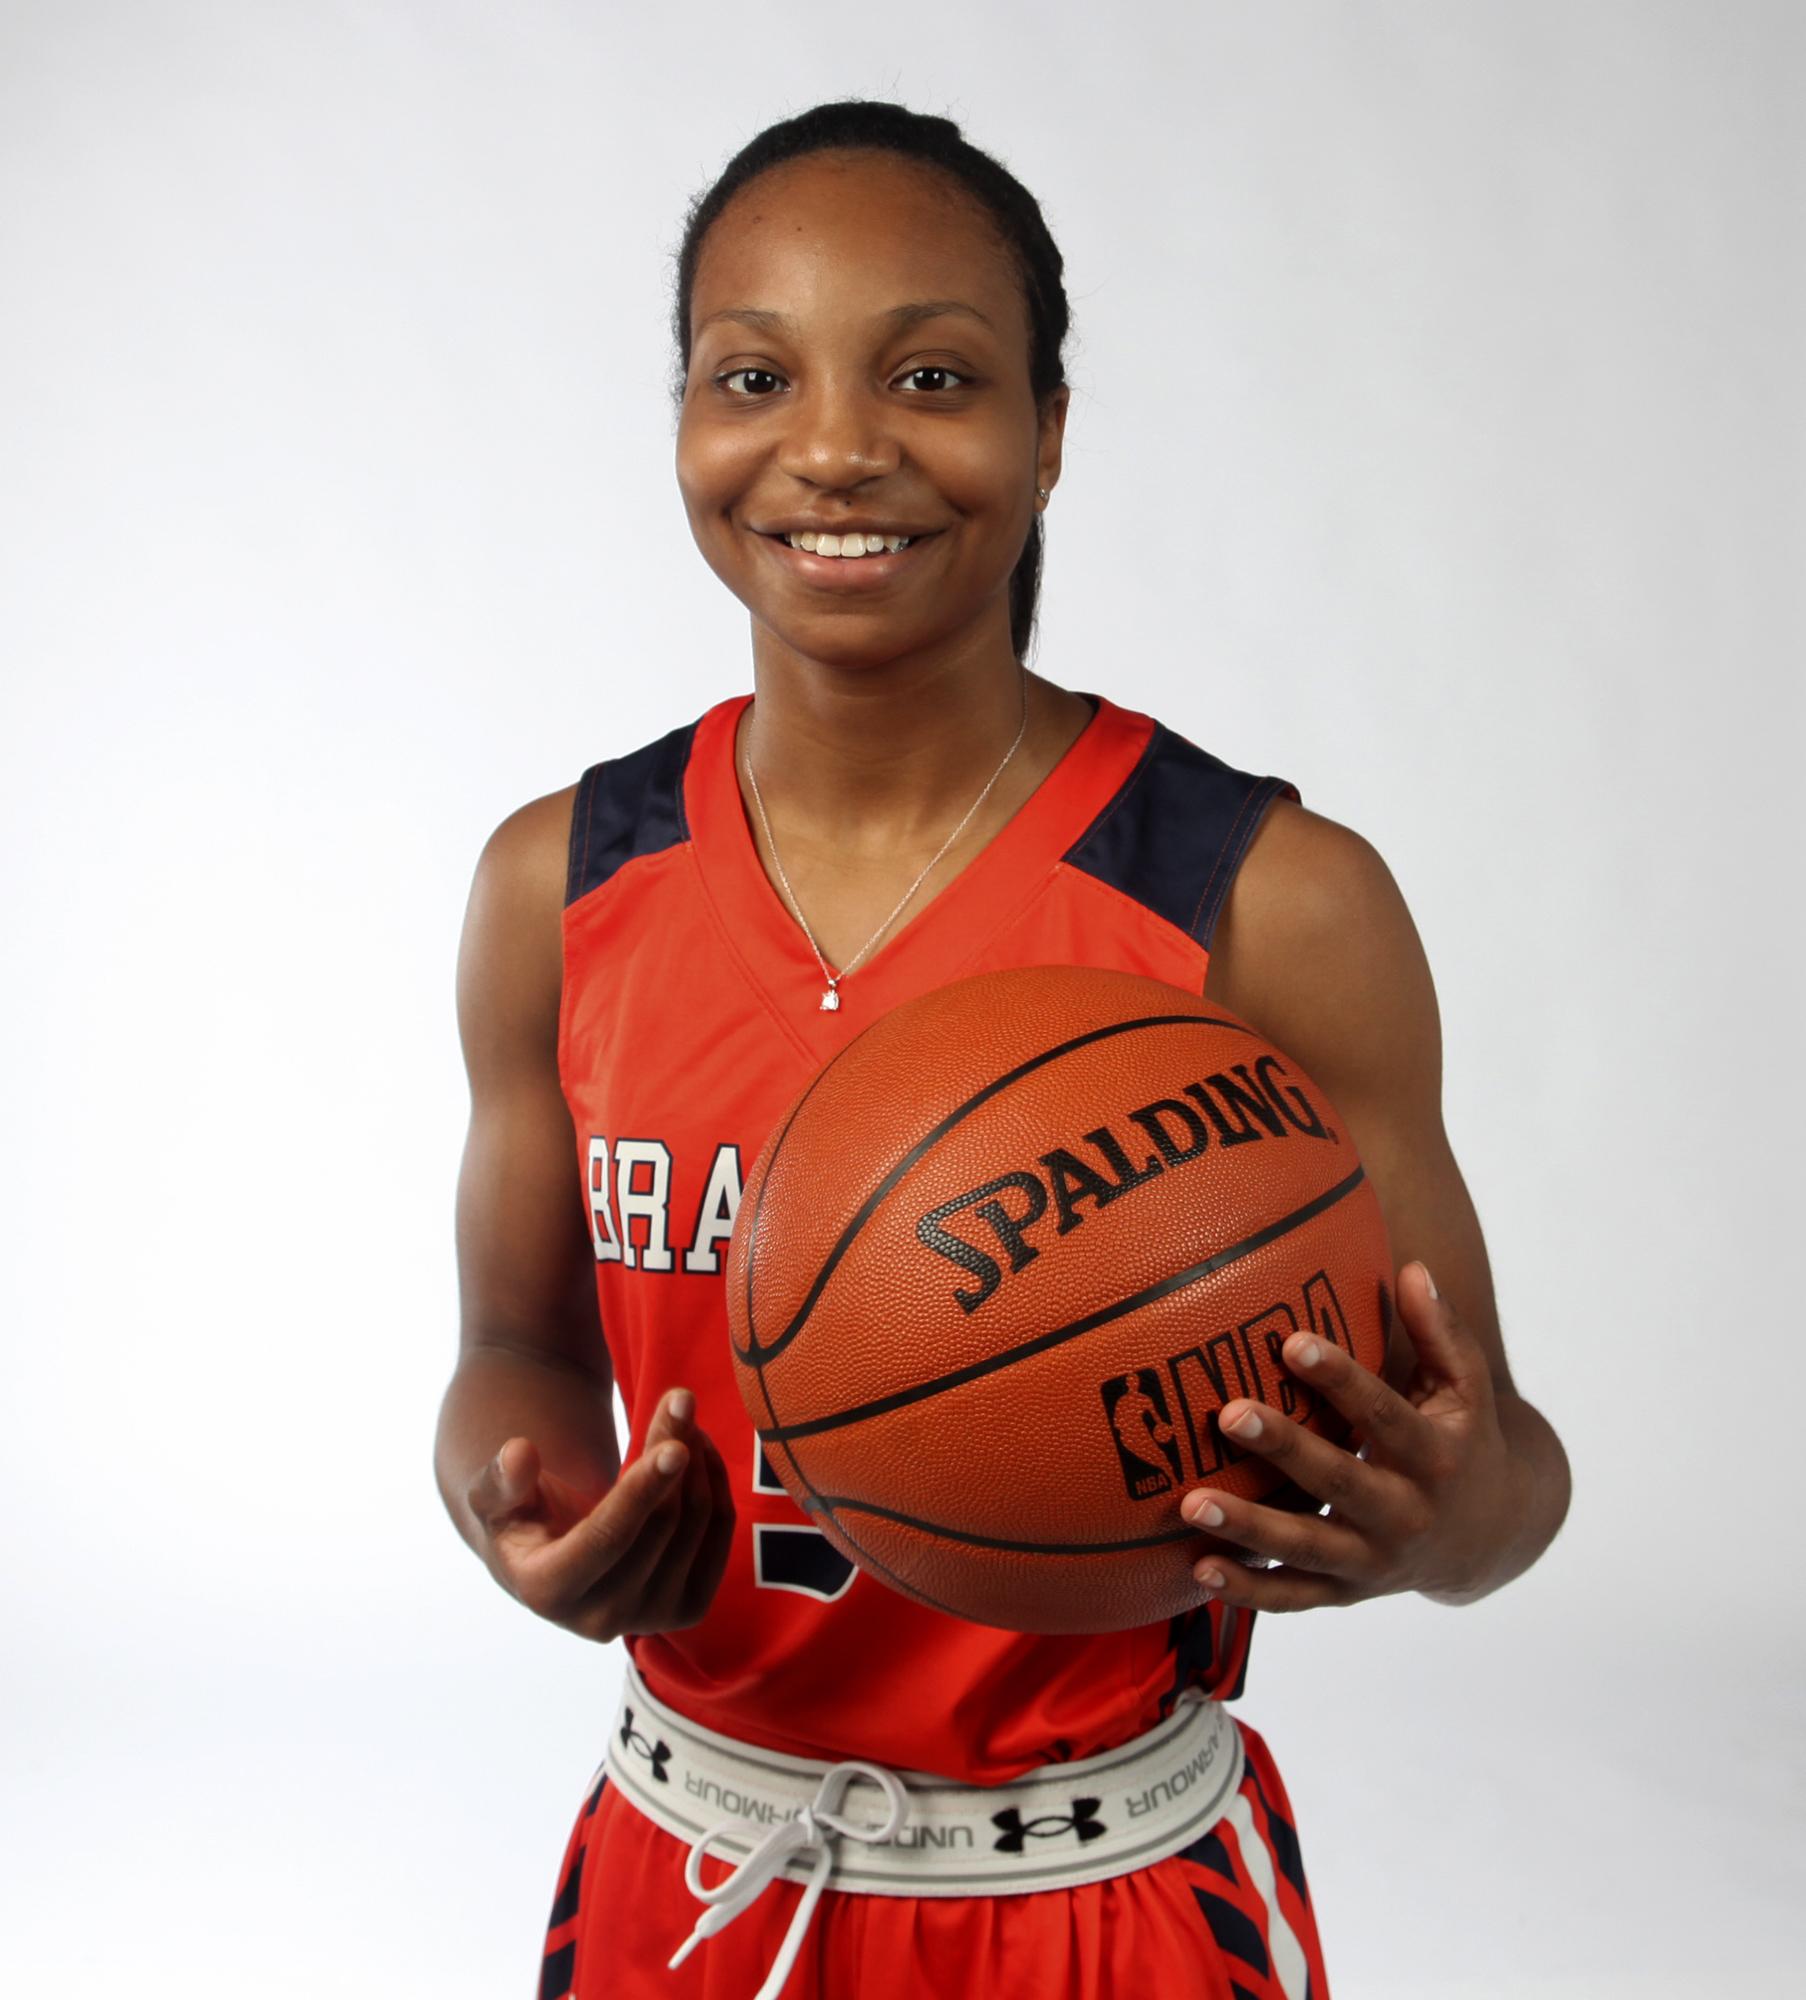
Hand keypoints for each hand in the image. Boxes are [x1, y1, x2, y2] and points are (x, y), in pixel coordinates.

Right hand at [467, 1388, 735, 1641]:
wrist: (554, 1557)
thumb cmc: (521, 1517)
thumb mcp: (494, 1496)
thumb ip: (501, 1478)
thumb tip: (518, 1453)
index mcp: (548, 1592)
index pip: (608, 1538)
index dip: (642, 1491)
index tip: (675, 1446)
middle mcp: (601, 1619)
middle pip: (660, 1524)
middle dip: (675, 1452)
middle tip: (680, 1398)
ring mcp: (649, 1619)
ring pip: (695, 1527)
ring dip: (699, 1462)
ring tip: (684, 1417)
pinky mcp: (686, 1609)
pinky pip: (719, 1539)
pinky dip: (717, 1487)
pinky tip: (701, 1450)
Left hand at [1178, 1262, 1529, 1610]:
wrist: (1493, 1537)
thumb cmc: (1463, 1438)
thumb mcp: (1465, 1387)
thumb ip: (1440, 1331)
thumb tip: (1412, 1269)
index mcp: (1433, 1455)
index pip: (1382, 1413)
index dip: (1340, 1378)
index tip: (1291, 1341)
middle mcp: (1406, 1513)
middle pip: (1339, 1480)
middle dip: (1284, 1449)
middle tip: (1228, 1414)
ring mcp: (1374, 1559)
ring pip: (1307, 1547)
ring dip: (1249, 1529)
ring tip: (1190, 1503)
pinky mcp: (1348, 1591)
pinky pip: (1295, 1596)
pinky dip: (1250, 1590)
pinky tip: (1199, 1568)